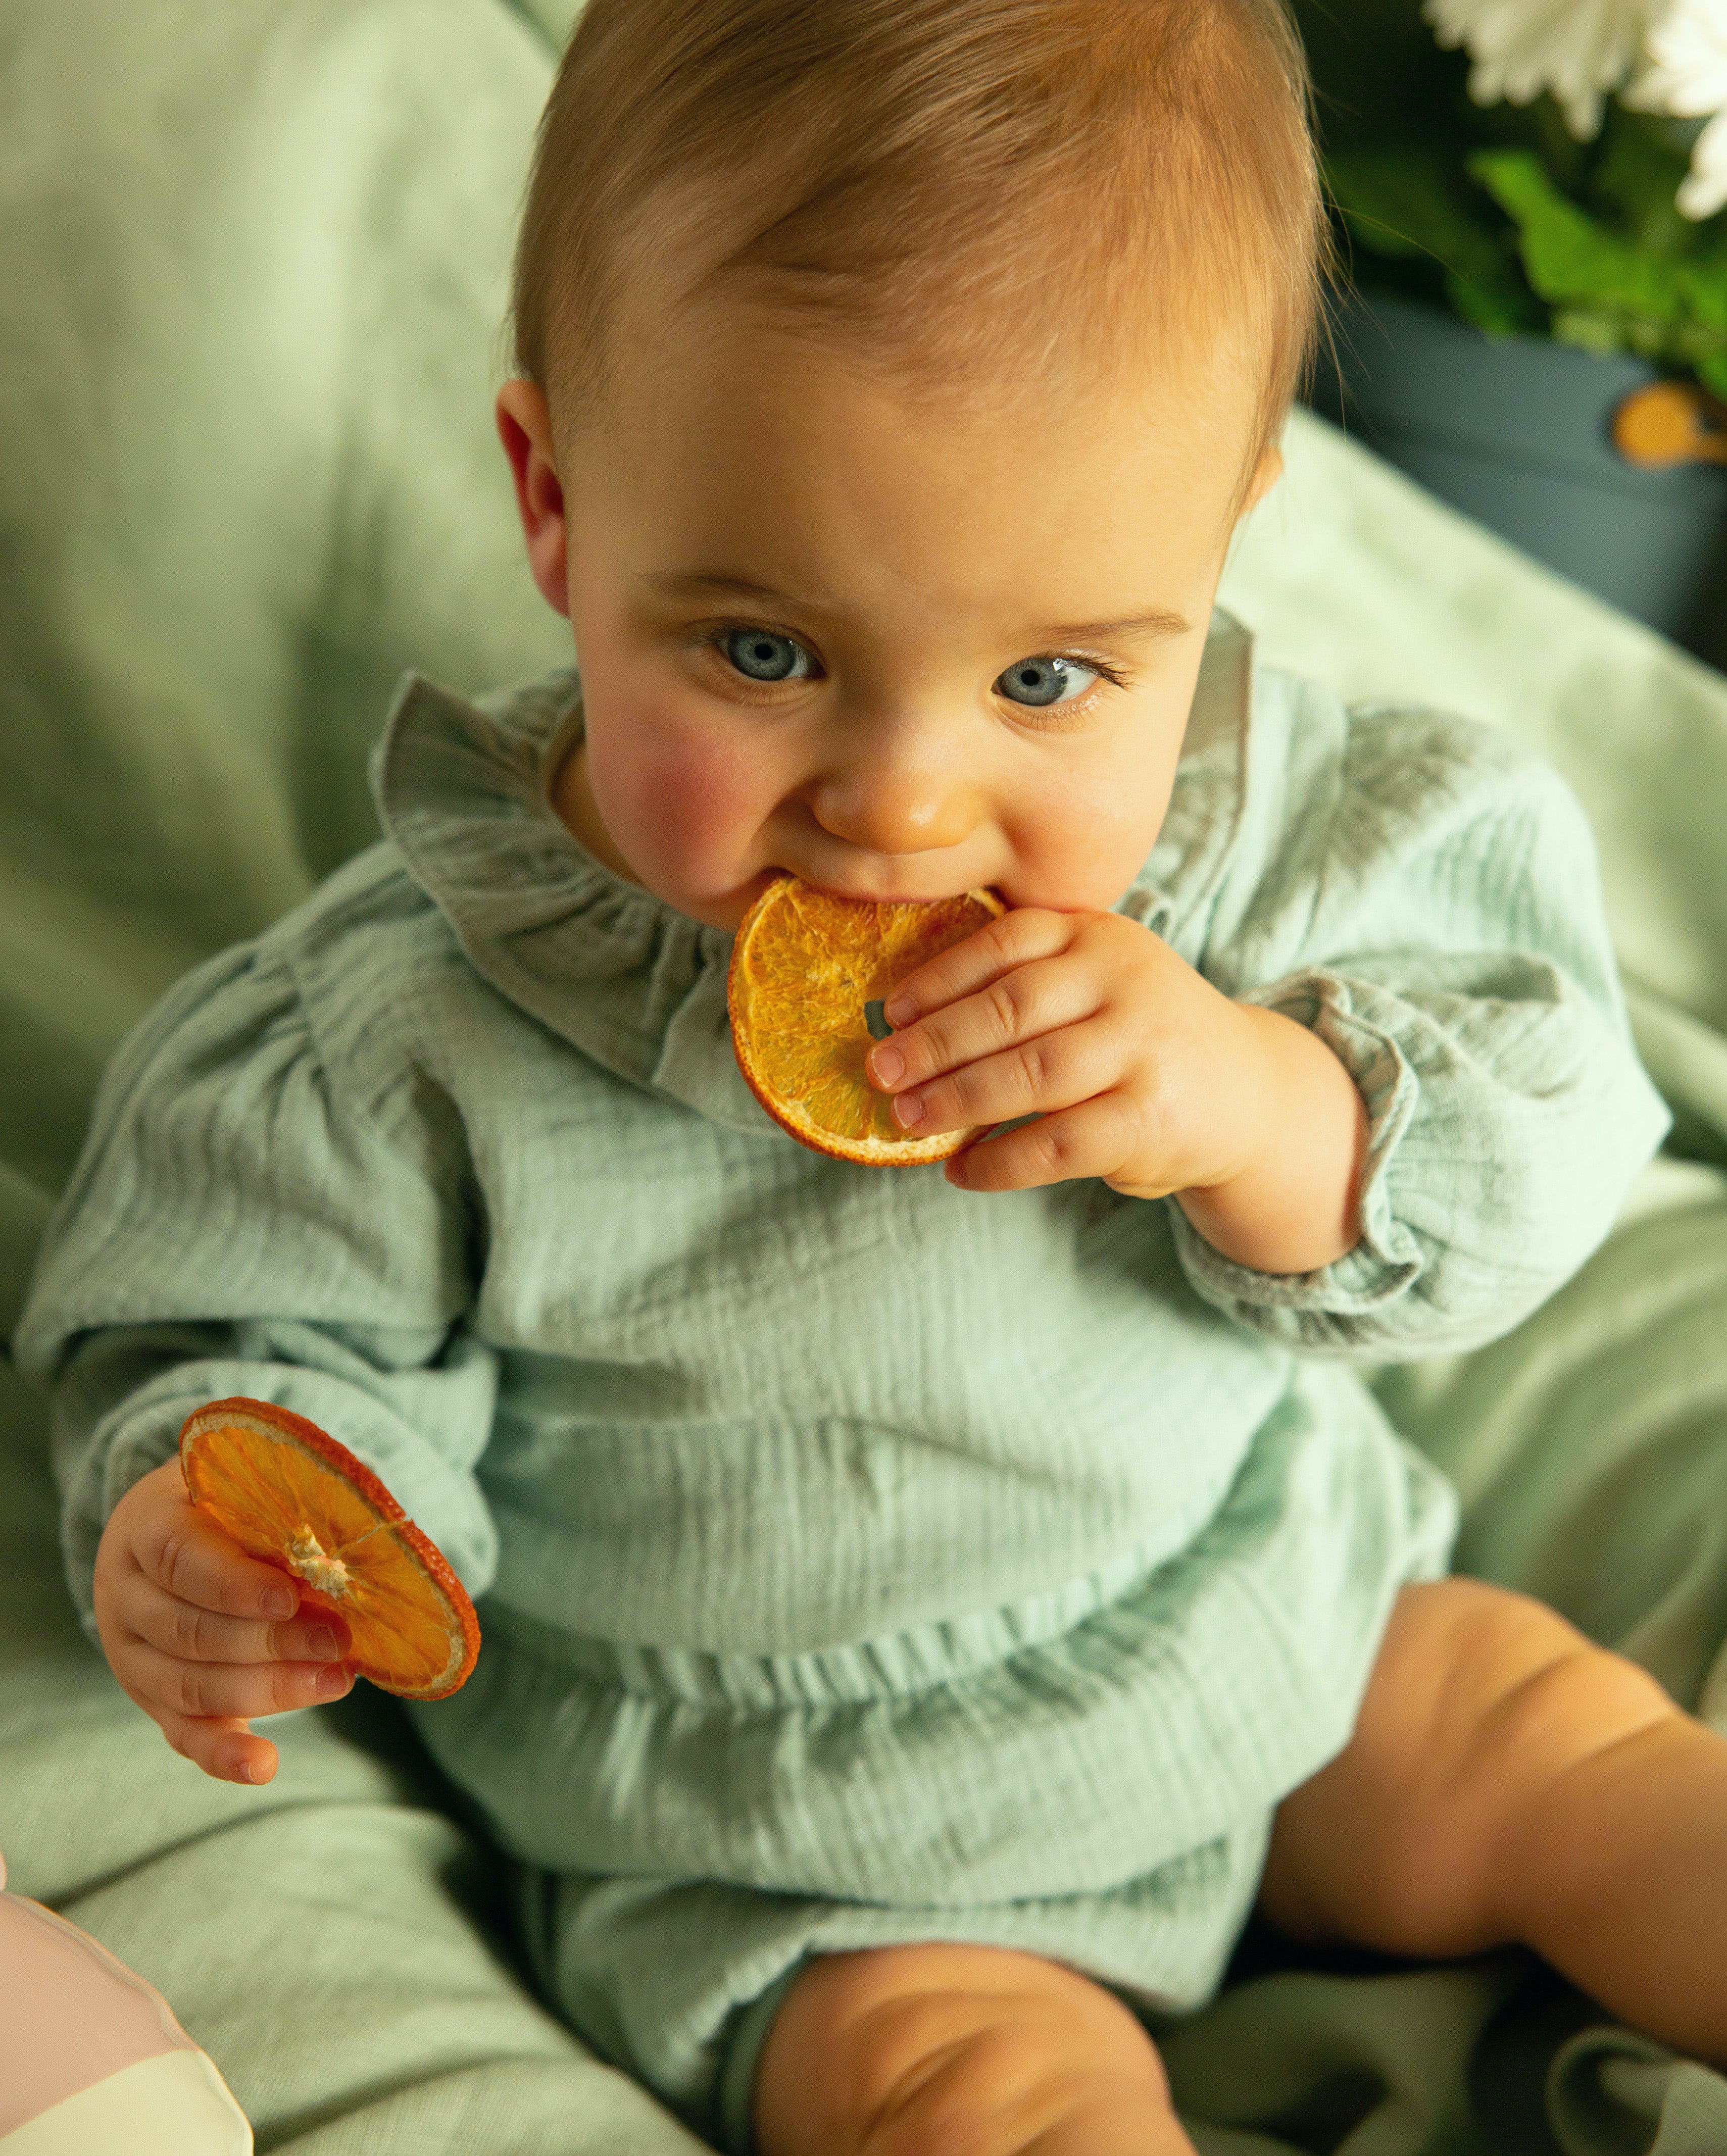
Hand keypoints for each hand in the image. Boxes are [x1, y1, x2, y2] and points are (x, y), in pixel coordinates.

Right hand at [92, 1457, 352, 1785]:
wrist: (166, 1531)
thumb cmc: (223, 1501)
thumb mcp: (241, 1484)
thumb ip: (283, 1505)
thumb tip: (351, 1535)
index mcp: (144, 1527)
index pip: (180, 1558)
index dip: (234, 1583)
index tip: (292, 1597)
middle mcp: (124, 1595)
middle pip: (191, 1631)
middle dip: (271, 1642)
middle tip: (338, 1640)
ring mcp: (131, 1655)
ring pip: (191, 1685)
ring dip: (269, 1689)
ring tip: (337, 1679)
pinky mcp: (152, 1698)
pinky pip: (183, 1733)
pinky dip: (223, 1753)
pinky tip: (263, 1767)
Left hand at [865, 907, 1366, 1271]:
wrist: (1247, 1093)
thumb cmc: (1138, 1038)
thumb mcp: (1095, 985)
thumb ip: (1026, 990)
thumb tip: (905, 1031)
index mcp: (1101, 935)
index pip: (1005, 943)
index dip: (938, 978)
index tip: (889, 1012)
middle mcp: (1126, 982)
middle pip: (1009, 1009)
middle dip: (934, 1043)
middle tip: (881, 1070)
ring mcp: (1143, 1050)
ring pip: (1030, 1075)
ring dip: (957, 1100)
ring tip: (906, 1119)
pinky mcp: (1152, 1119)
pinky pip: (1057, 1143)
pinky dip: (1000, 1161)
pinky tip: (962, 1171)